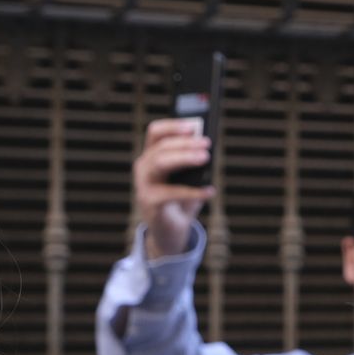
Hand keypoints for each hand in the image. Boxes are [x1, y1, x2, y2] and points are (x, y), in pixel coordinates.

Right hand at [133, 118, 215, 258]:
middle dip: (184, 142)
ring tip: (206, 158)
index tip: (193, 124)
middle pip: (161, 147)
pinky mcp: (150, 202)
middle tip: (206, 143)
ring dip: (184, 158)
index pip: (155, 133)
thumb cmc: (181, 199)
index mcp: (152, 156)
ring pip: (160, 163)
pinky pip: (171, 192)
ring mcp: (144, 184)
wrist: (171, 230)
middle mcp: (144, 167)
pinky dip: (193, 192)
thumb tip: (207, 148)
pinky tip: (210, 191)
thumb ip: (194, 162)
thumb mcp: (189, 177)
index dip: (173, 126)